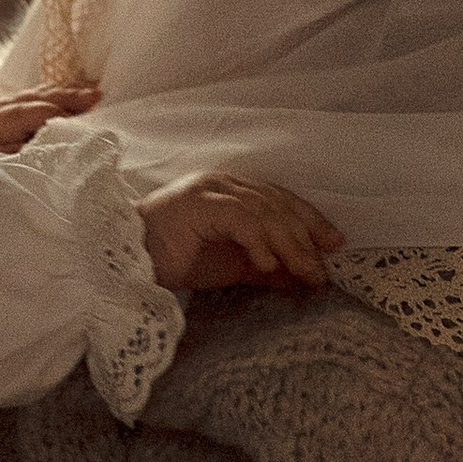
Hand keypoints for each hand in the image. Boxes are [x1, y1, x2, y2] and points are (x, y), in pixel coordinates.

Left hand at [0, 82, 100, 154]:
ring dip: (67, 92)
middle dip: (68, 96)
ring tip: (95, 92)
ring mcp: (2, 103)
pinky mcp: (7, 105)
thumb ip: (12, 154)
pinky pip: (36, 95)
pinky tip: (77, 92)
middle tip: (97, 96)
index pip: (27, 113)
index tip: (79, 120)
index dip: (53, 113)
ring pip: (38, 93)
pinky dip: (58, 93)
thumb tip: (40, 146)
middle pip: (37, 97)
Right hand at [140, 175, 341, 294]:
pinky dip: (259, 241)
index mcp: (233, 191)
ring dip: (289, 243)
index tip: (335, 245)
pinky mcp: (198, 203)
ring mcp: (210, 189)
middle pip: (279, 203)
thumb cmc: (175, 260)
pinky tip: (268, 265)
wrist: (128, 263)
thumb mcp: (232, 266)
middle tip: (322, 268)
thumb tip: (303, 278)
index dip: (311, 220)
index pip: (282, 199)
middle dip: (306, 236)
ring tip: (304, 272)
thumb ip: (266, 267)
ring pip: (265, 210)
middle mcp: (225, 183)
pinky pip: (241, 217)